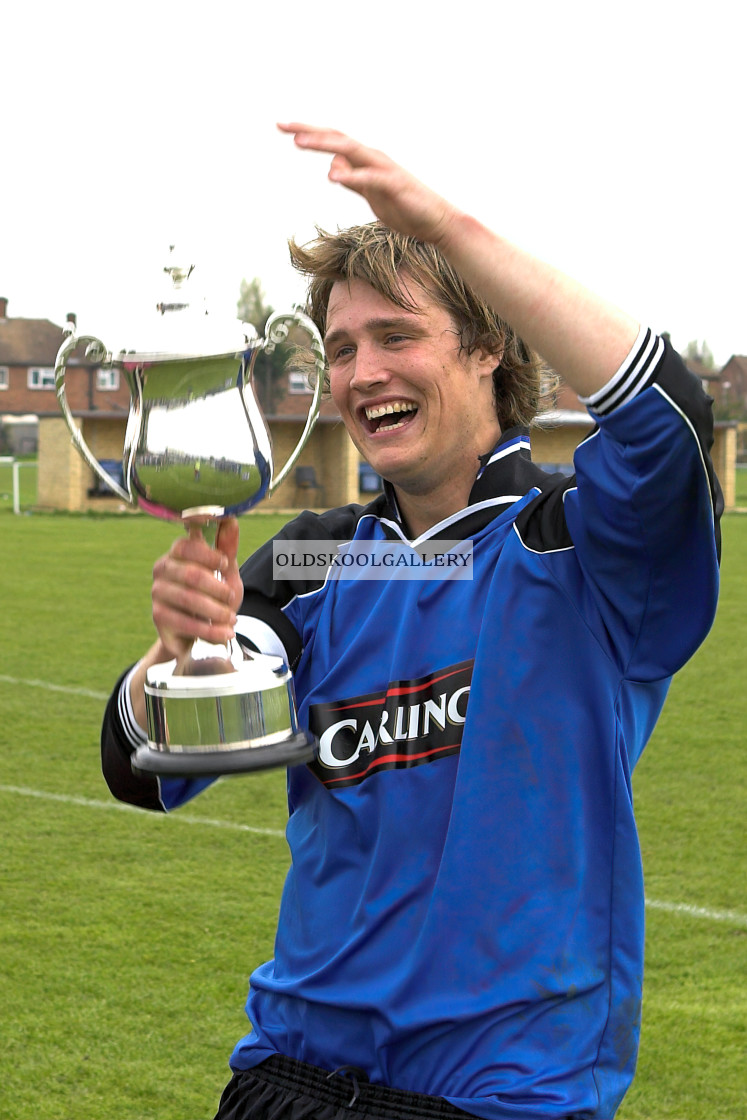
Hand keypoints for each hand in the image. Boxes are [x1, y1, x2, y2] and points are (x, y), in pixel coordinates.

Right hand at [151, 518, 242, 661]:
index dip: (207, 554)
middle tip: (232, 598)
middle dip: (218, 588)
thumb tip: (231, 518)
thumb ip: (227, 547)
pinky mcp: (158, 616)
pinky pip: (186, 622)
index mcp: (176, 554)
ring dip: (216, 611)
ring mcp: (157, 593)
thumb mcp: (224, 572)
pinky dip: (210, 630)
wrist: (200, 630)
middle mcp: (162, 570)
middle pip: (190, 575)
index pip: (184, 546)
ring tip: (232, 620)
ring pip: (189, 599)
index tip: (226, 564)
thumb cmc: (213, 595)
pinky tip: (224, 634)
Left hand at [277, 122, 458, 248]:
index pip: (333, 141)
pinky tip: (333, 177)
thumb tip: (333, 167)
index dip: (308, 133)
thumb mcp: (370, 194)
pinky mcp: (394, 185)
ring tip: (299, 142)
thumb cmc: (404, 207)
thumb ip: (353, 179)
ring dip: (324, 144)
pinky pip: (370, 178)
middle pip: (336, 138)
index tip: (283, 127)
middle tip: (281, 124)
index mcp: (365, 160)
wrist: (435, 221)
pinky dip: (352, 175)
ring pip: (350, 150)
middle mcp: (373, 157)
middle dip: (308, 131)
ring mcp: (384, 169)